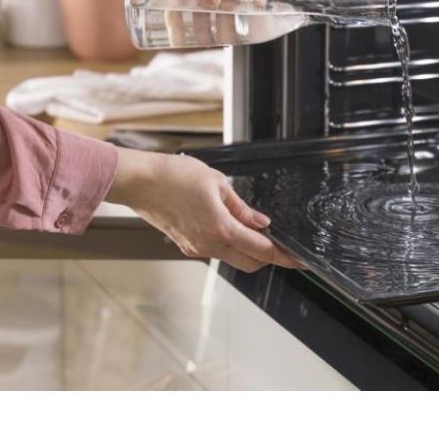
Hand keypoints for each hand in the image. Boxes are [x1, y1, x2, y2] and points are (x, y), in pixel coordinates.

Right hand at [105, 147, 300, 272]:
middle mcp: (209, 244)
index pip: (262, 250)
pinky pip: (216, 251)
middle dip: (269, 257)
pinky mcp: (186, 245)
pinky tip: (233, 228)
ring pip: (233, 259)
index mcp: (221, 228)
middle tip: (282, 244)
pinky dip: (230, 245)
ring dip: (249, 251)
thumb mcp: (217, 183)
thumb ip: (241, 207)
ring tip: (256, 231)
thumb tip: (261, 222)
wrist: (139, 182)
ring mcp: (196, 247)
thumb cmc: (174, 176)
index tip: (299, 259)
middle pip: (250, 263)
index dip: (285, 256)